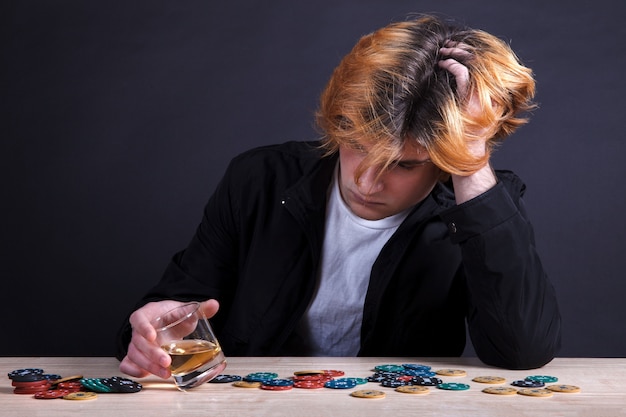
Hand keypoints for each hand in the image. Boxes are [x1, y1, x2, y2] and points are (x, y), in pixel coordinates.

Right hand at [119, 299, 219, 378]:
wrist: (167, 321)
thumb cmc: (173, 315)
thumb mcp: (186, 309)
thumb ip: (200, 308)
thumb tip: (214, 304)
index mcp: (148, 314)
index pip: (139, 319)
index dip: (143, 327)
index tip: (153, 336)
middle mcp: (139, 330)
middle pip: (138, 342)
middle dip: (151, 354)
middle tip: (166, 361)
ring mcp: (137, 344)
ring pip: (134, 355)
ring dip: (148, 366)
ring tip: (165, 372)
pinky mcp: (137, 355)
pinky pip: (127, 364)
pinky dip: (133, 371)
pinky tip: (144, 375)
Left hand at [438, 42, 496, 202]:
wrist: (466, 158)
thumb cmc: (457, 143)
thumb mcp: (457, 118)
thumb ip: (456, 103)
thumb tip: (439, 89)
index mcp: (484, 96)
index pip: (478, 67)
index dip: (466, 55)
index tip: (452, 50)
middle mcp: (484, 94)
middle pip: (477, 62)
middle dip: (461, 50)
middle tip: (448, 45)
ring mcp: (479, 96)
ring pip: (471, 65)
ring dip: (456, 54)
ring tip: (444, 50)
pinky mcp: (471, 100)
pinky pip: (463, 75)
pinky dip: (452, 66)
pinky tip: (443, 64)